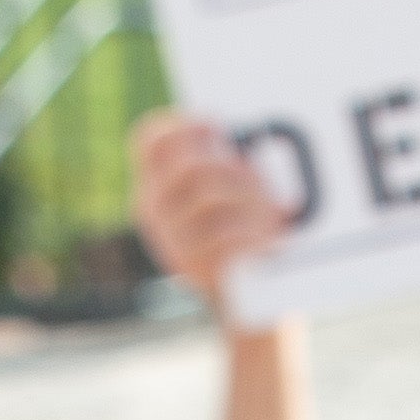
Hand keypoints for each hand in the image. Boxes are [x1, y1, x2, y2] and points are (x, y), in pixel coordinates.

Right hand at [130, 110, 294, 322]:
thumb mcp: (228, 190)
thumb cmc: (241, 229)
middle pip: (189, 165)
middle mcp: (150, 207)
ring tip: (270, 212)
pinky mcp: (188, 265)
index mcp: (154, 183)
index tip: (217, 126)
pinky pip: (222, 235)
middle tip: (254, 177)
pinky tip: (264, 238)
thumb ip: (222, 161)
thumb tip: (242, 135)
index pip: (149, 140)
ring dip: (249, 200)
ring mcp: (165, 236)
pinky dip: (251, 233)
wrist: (243, 294)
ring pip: (209, 197)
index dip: (184, 125)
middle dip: (231, 167)